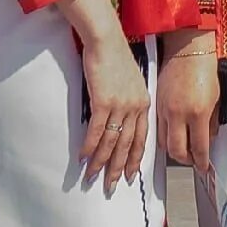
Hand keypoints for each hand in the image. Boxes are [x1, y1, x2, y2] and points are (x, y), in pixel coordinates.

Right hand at [76, 27, 151, 193]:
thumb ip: (127, 102)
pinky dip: (90, 147)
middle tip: (111, 186)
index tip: (132, 175)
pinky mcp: (104, 102)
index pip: (142, 139)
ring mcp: (120, 105)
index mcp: (144, 104)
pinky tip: (83, 158)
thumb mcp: (129, 82)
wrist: (106, 40)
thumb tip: (117, 119)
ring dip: (100, 162)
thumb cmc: (114, 58)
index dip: (135, 159)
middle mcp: (135, 107)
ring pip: (111, 142)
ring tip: (92, 177)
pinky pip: (96, 131)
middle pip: (127, 145)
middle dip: (118, 169)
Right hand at [155, 29, 218, 168]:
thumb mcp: (216, 98)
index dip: (201, 162)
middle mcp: (178, 115)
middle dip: (186, 160)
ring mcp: (164, 111)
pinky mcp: (155, 106)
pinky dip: (165, 138)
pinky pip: (157, 130)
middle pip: (177, 151)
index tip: (204, 167)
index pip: (199, 147)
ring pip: (164, 143)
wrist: (186, 50)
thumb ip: (211, 122)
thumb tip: (209, 138)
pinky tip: (173, 136)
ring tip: (183, 149)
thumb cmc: (203, 70)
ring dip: (174, 151)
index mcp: (198, 113)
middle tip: (193, 160)